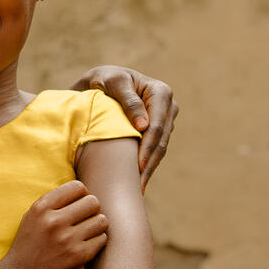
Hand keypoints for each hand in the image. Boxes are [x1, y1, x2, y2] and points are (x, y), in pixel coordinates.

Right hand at [0, 181, 108, 268]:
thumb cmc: (30, 243)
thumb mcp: (32, 217)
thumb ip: (54, 202)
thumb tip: (84, 190)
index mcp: (41, 208)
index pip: (77, 187)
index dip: (81, 194)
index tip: (78, 203)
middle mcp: (53, 221)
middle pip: (93, 201)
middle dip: (91, 209)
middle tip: (85, 218)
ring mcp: (66, 240)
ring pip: (101, 220)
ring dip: (97, 225)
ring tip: (88, 231)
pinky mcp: (78, 256)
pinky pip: (102, 238)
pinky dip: (97, 240)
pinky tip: (87, 244)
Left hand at [72, 66, 176, 189]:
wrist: (100, 83)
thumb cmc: (103, 80)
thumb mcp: (112, 83)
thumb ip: (128, 100)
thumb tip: (143, 126)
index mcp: (161, 92)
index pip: (157, 126)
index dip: (148, 148)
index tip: (138, 167)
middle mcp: (168, 107)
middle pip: (161, 141)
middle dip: (149, 164)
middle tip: (138, 186)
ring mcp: (165, 120)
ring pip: (160, 150)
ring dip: (149, 170)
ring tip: (138, 189)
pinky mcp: (158, 131)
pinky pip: (154, 151)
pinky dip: (146, 166)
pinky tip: (137, 182)